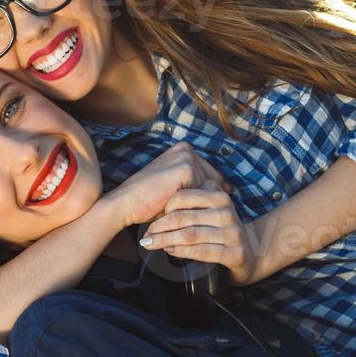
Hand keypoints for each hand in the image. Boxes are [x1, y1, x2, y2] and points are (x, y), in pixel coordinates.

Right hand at [107, 142, 232, 229]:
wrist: (125, 204)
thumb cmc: (148, 201)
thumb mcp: (177, 188)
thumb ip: (199, 184)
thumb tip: (230, 189)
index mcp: (183, 150)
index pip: (211, 176)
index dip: (204, 195)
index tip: (190, 204)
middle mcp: (186, 149)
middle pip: (214, 182)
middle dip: (202, 199)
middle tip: (175, 207)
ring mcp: (187, 158)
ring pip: (209, 189)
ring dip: (196, 203)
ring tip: (171, 205)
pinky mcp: (187, 169)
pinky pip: (202, 194)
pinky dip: (191, 205)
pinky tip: (171, 205)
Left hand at [139, 184, 256, 285]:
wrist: (251, 254)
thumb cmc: (222, 232)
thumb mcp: (211, 211)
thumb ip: (194, 202)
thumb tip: (159, 201)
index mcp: (219, 197)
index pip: (184, 197)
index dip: (164, 208)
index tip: (152, 217)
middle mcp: (227, 213)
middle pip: (184, 217)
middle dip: (160, 227)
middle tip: (146, 234)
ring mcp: (232, 233)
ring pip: (190, 235)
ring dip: (166, 240)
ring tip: (151, 243)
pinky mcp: (235, 253)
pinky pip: (202, 251)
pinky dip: (182, 252)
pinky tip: (170, 251)